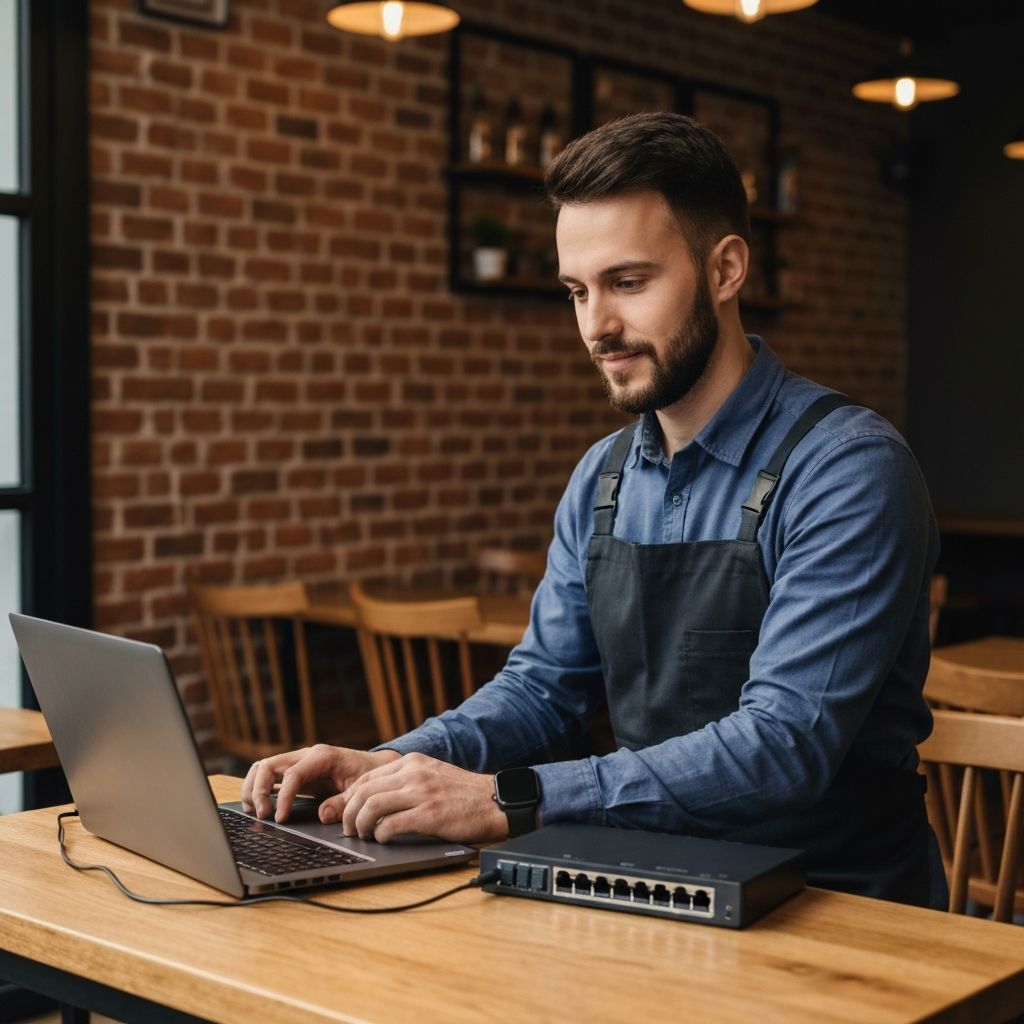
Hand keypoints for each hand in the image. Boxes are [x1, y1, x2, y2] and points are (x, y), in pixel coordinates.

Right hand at [241, 744, 400, 822]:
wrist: (375, 767)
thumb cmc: (368, 776)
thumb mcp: (361, 789)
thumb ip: (343, 802)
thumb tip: (322, 816)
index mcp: (322, 757)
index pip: (292, 774)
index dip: (282, 797)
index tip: (279, 818)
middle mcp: (306, 755)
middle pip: (268, 765)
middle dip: (258, 791)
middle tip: (263, 816)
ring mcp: (297, 761)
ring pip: (262, 768)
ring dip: (252, 789)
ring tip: (255, 812)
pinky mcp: (293, 771)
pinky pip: (267, 775)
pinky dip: (256, 789)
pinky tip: (258, 807)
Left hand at [323, 752, 508, 844]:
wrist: (493, 801)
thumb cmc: (463, 794)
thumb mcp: (431, 775)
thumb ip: (406, 780)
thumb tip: (374, 798)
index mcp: (412, 762)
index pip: (367, 777)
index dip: (350, 797)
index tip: (346, 813)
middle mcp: (414, 773)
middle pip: (364, 790)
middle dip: (349, 813)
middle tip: (349, 829)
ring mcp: (421, 792)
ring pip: (372, 806)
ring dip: (360, 825)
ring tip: (363, 836)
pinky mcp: (429, 814)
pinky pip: (391, 825)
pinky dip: (380, 835)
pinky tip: (384, 840)